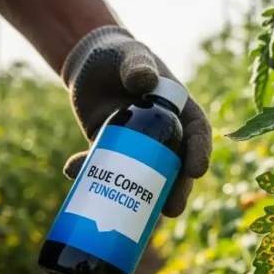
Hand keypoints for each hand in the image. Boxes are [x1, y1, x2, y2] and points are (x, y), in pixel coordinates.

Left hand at [61, 26, 211, 217]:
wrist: (91, 64)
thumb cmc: (119, 55)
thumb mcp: (131, 56)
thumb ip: (137, 65)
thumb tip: (143, 82)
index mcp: (180, 111)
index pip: (198, 134)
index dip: (200, 153)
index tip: (196, 170)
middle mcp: (164, 134)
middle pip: (177, 167)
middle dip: (177, 190)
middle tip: (171, 209)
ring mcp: (139, 147)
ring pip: (146, 179)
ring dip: (143, 200)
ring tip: (137, 218)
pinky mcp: (112, 151)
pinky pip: (109, 171)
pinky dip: (93, 176)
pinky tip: (73, 174)